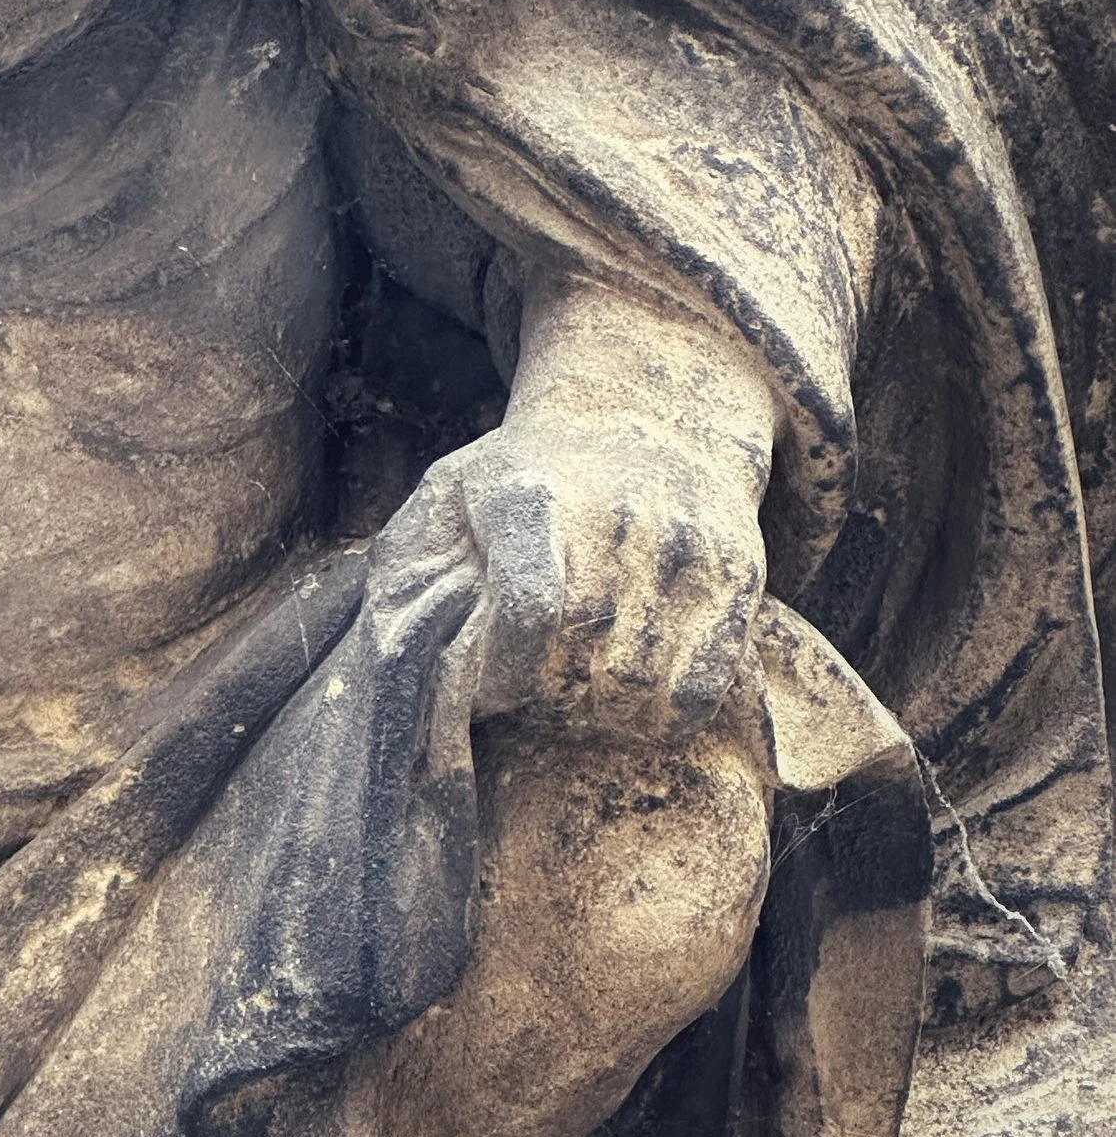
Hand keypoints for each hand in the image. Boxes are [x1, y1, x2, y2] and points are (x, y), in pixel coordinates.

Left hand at [372, 407, 766, 739]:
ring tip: (577, 688)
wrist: (644, 420)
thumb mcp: (449, 495)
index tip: (489, 678)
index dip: (504, 669)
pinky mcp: (738, 576)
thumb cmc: (523, 481)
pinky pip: (698, 692)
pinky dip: (660, 716)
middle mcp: (618, 512)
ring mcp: (686, 543)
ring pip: (640, 689)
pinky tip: (628, 690)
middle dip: (544, 697)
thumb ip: (410, 565)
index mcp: (528, 491)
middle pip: (582, 663)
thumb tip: (398, 647)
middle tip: (531, 690)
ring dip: (599, 712)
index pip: (529, 610)